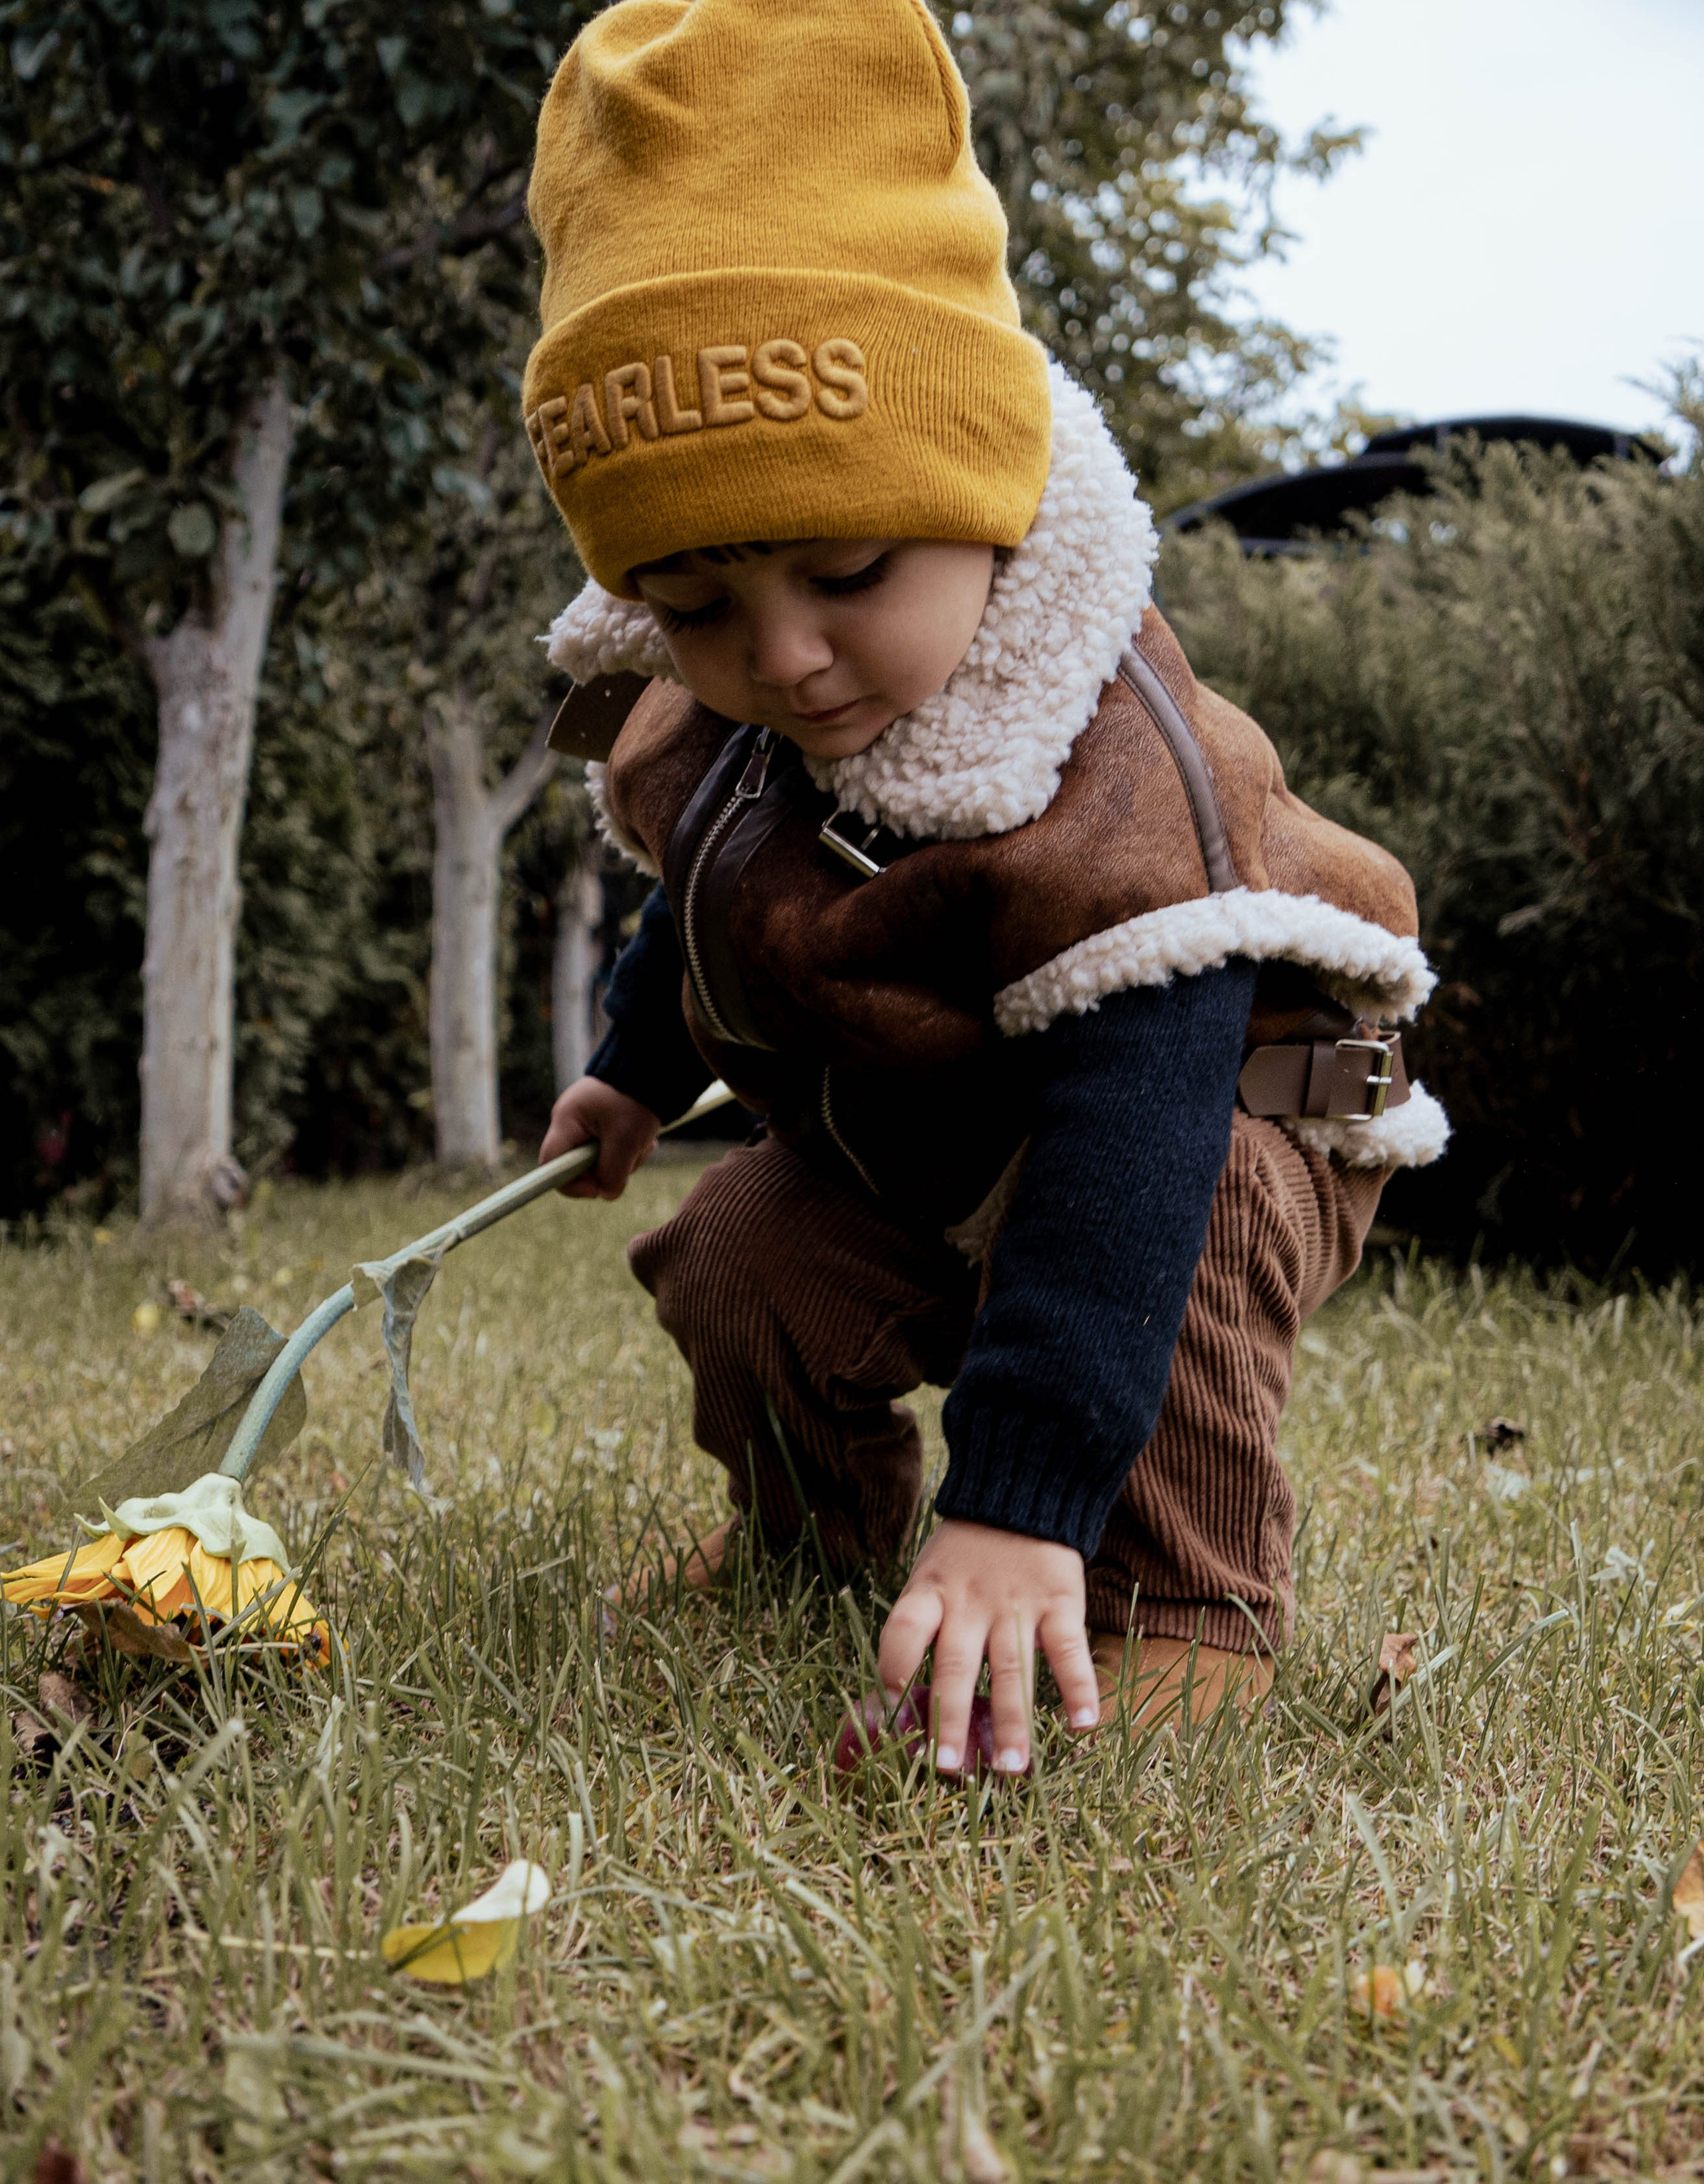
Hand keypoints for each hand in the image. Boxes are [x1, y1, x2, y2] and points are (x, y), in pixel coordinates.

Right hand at [539, 1077, 659, 1199]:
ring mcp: (585, 1123)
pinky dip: (627, 1150)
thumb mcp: (627, 1140)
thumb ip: (613, 1172)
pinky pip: (610, 1150)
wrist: (651, 1068)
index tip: (597, 1188)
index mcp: (566, 1121)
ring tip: (643, 1141)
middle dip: (608, 1168)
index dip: (570, 1184)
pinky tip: (643, 1138)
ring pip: (598, 1161)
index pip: (550, 1164)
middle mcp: (570, 1122)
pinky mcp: (601, 1125)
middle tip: (632, 1155)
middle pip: (578, 1166)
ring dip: (624, 1159)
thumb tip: (605, 1193)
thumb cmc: (635, 1100)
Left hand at [876, 1519, 1100, 1774]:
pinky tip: (1083, 1726)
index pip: (902, 1631)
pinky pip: (1068, 1651)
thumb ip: (923, 1625)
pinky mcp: (1059, 1603)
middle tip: (947, 1767)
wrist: (1021, 1494)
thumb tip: (901, 1698)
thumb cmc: (968, 1551)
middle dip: (950, 1719)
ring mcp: (1016, 1605)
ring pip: (1012, 1670)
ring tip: (1012, 1768)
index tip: (894, 1709)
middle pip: (956, 1665)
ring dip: (1012, 1722)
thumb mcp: (932, 1574)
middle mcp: (969, 1603)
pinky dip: (1078, 1688)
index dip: (894, 1668)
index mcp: (930, 1592)